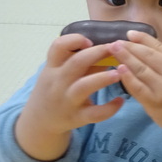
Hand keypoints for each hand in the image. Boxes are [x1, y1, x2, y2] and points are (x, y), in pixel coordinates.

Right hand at [15, 33, 124, 160]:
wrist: (41, 121)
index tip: (90, 41)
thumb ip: (81, 62)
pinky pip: (95, 114)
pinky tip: (120, 101)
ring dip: (103, 78)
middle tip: (115, 49)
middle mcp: (58, 82)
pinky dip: (109, 108)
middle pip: (76, 62)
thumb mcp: (60, 73)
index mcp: (53, 67)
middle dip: (97, 52)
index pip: (58, 46)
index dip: (74, 40)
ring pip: (84, 86)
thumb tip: (108, 48)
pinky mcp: (77, 117)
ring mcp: (67, 100)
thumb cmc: (56, 89)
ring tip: (119, 73)